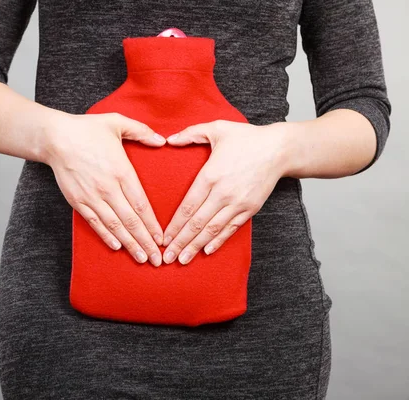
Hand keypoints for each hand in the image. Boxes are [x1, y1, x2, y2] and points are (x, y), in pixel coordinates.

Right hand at [43, 112, 165, 266]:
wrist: (55, 137)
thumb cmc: (86, 129)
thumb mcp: (117, 122)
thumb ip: (141, 131)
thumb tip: (162, 140)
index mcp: (121, 171)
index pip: (141, 204)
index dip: (152, 224)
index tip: (162, 238)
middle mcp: (108, 188)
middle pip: (131, 221)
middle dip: (145, 242)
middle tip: (157, 260)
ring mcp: (92, 197)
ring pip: (114, 226)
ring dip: (129, 244)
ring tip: (141, 258)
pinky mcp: (78, 201)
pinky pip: (95, 223)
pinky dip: (106, 236)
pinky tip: (117, 247)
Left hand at [161, 120, 288, 264]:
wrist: (280, 149)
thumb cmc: (247, 137)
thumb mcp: (217, 128)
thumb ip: (190, 133)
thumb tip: (167, 139)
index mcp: (210, 175)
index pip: (187, 206)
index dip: (174, 225)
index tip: (163, 238)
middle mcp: (223, 193)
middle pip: (197, 223)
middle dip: (180, 242)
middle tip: (166, 258)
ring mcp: (238, 203)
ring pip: (212, 230)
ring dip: (196, 246)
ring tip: (183, 260)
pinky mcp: (250, 209)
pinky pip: (231, 229)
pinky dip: (218, 241)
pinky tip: (206, 251)